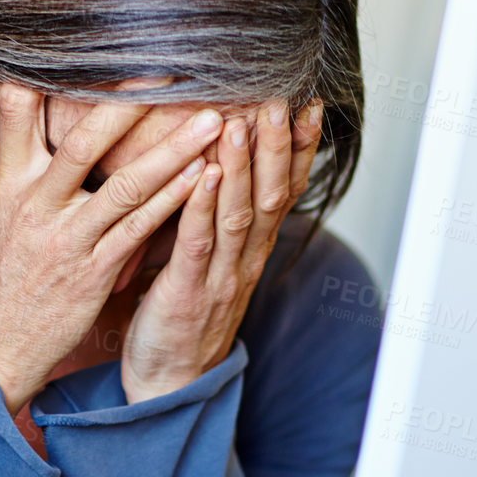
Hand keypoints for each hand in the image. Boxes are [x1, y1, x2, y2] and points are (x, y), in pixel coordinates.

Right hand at [0, 82, 225, 412]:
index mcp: (7, 182)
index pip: (19, 112)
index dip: (49, 74)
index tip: (92, 41)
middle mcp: (35, 205)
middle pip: (83, 142)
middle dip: (129, 105)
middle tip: (172, 72)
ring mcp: (68, 239)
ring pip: (125, 186)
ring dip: (173, 151)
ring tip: (214, 121)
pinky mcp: (94, 272)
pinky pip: (140, 230)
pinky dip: (173, 201)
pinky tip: (205, 178)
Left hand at [120, 97, 323, 402]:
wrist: (169, 380)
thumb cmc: (184, 312)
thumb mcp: (211, 258)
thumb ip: (219, 213)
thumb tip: (217, 158)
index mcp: (254, 247)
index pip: (286, 187)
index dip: (299, 146)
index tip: (308, 101)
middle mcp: (247, 258)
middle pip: (271, 193)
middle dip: (276, 144)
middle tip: (279, 96)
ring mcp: (221, 277)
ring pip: (239, 214)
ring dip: (241, 166)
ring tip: (240, 121)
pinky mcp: (188, 293)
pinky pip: (198, 244)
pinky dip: (200, 207)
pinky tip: (201, 173)